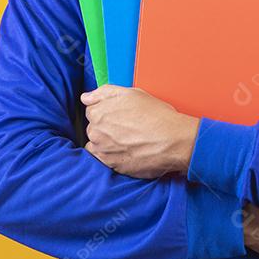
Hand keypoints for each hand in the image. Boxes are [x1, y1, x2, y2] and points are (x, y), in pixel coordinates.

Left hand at [80, 85, 198, 178]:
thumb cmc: (156, 116)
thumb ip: (104, 92)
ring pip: (97, 144)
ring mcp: (102, 150)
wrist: (172, 141)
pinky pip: (103, 160)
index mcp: (98, 112)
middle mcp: (96, 132)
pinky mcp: (111, 166)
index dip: (108, 110)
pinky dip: (111, 155)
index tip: (120, 114)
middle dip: (106, 127)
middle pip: (94, 128)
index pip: (92, 110)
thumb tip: (86, 97)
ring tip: (128, 139)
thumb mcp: (132, 93)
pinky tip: (126, 150)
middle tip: (127, 126)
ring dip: (107, 142)